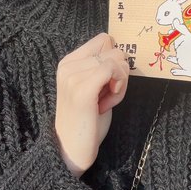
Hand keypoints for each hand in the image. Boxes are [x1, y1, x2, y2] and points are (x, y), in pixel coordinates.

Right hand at [55, 33, 129, 176]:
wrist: (71, 150)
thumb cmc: (87, 120)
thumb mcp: (93, 87)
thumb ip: (101, 68)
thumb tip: (122, 52)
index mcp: (68, 62)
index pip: (104, 39)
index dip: (113, 59)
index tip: (106, 82)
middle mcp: (68, 65)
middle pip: (114, 48)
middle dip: (119, 72)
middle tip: (107, 95)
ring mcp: (73, 76)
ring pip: (117, 60)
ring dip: (120, 82)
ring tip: (105, 101)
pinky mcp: (82, 89)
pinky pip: (113, 70)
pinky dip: (119, 88)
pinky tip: (107, 104)